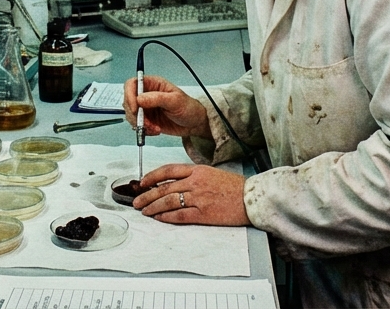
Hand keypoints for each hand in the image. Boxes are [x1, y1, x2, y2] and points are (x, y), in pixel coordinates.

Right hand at [124, 75, 211, 140]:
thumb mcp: (175, 101)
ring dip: (140, 124)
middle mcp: (146, 94)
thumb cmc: (188, 107)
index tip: (135, 109)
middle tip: (147, 123)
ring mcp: (145, 108)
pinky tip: (155, 131)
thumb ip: (157, 98)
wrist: (194, 123)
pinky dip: (144, 130)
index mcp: (153, 84)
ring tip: (155, 128)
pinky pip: (137, 125)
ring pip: (131, 115)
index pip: (132, 84)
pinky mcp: (146, 119)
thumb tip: (139, 99)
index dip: (129, 95)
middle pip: (128, 101)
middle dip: (135, 115)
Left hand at [132, 164, 249, 225]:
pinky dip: (167, 217)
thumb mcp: (213, 173)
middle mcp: (196, 182)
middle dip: (147, 195)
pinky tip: (160, 218)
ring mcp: (199, 198)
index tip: (143, 182)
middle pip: (164, 188)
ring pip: (168, 201)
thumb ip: (194, 176)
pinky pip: (179, 215)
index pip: (168, 171)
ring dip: (153, 207)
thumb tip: (176, 183)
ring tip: (145, 211)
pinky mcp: (203, 213)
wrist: (252, 198)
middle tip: (137, 200)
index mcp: (198, 170)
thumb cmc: (236, 187)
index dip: (152, 177)